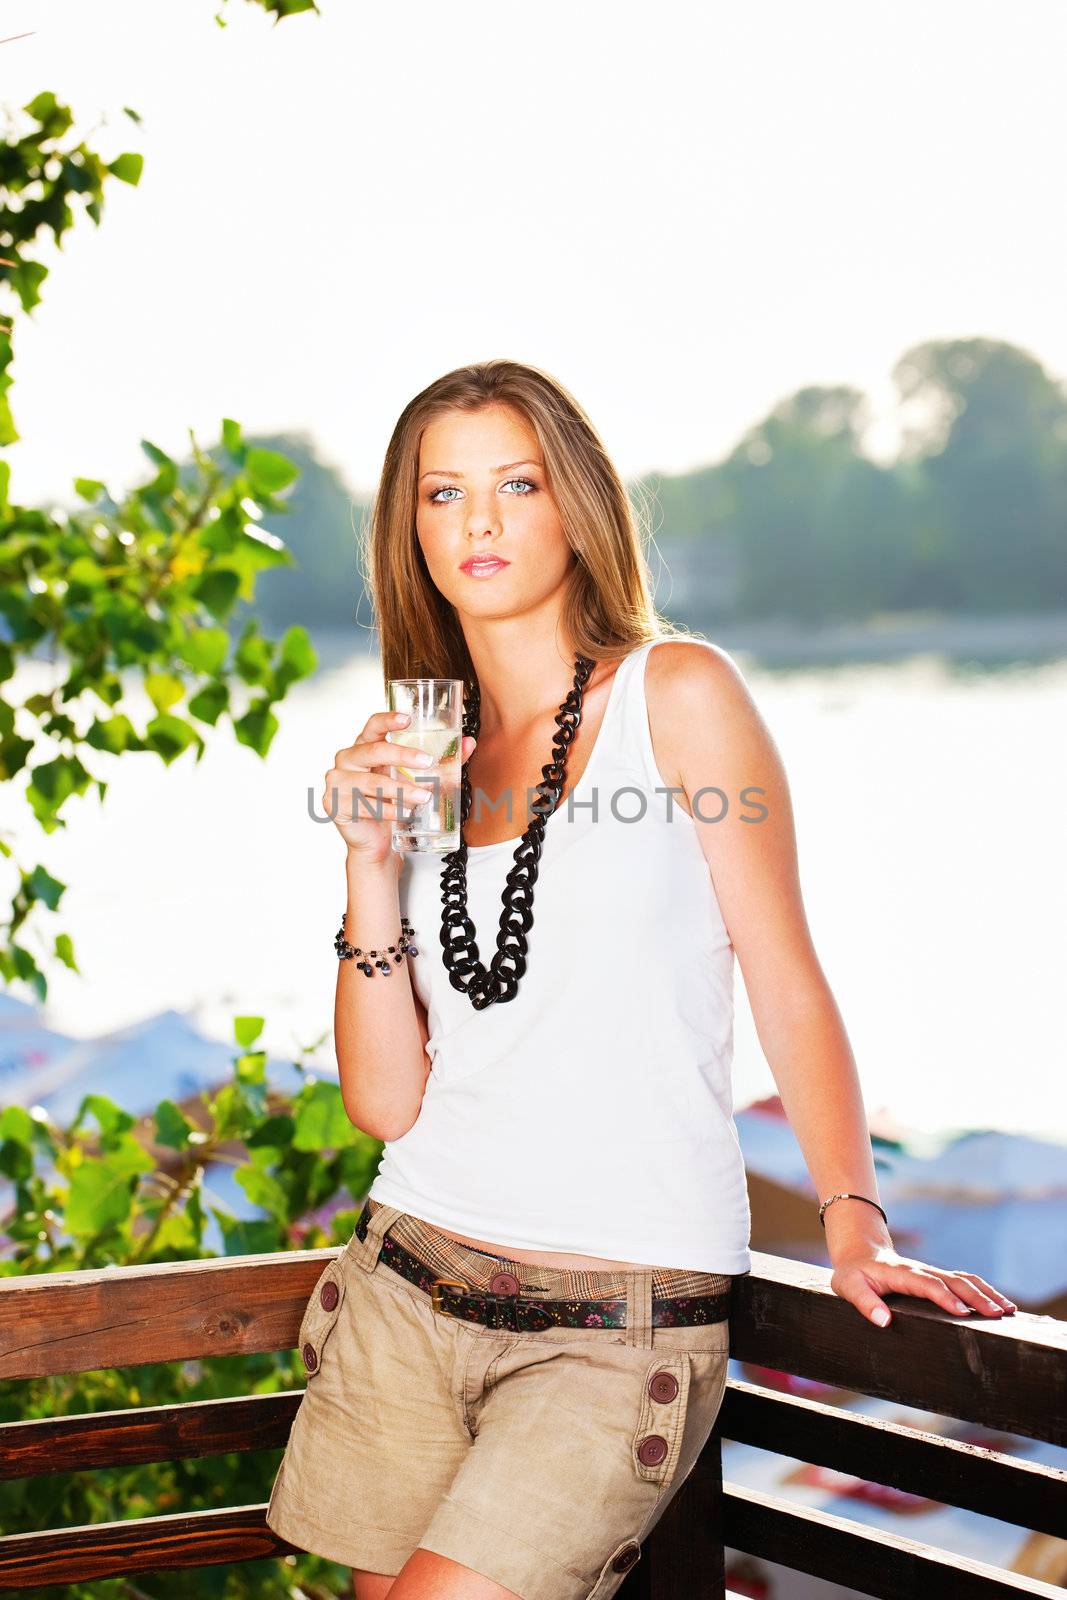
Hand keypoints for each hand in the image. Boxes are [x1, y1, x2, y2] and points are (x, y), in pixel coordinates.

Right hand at [323, 711, 476, 865]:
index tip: (408, 719)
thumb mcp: (414, 779)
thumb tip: (469, 743)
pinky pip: (365, 806)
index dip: (388, 719)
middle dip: (402, 755)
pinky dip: (388, 810)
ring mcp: (338, 782)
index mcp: (364, 747)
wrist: (376, 843)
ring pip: (372, 783)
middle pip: (373, 751)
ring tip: (424, 796)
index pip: (373, 726)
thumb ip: (441, 761)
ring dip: (400, 790)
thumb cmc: (393, 804)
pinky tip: (405, 813)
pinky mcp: (334, 804)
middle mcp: (347, 760)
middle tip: (427, 762)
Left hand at [829, 1239, 1017, 1327]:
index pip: (928, 1285)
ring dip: (986, 1292)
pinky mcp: (936, 1277)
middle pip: (954, 1280)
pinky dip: (982, 1289)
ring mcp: (930, 1272)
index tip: (963, 1312)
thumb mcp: (849, 1287)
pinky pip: (962, 1280)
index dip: (945, 1297)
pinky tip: (998, 1303)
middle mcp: (921, 1270)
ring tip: (1009, 1309)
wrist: (860, 1253)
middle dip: (977, 1296)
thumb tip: (883, 1321)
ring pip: (963, 1278)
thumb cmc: (853, 1275)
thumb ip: (865, 1303)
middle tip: (998, 1314)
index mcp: (902, 1274)